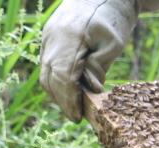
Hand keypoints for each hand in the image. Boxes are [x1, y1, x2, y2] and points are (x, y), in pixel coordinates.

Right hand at [40, 0, 137, 121]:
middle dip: (62, 101)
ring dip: (57, 94)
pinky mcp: (48, 38)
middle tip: (76, 118)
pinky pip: (47, 65)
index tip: (78, 116)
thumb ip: (99, 67)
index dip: (69, 99)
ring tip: (73, 107)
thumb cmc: (113, 18)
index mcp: (70, 36)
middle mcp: (53, 37)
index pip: (63, 76)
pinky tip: (68, 92)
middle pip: (50, 78)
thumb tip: (91, 90)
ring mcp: (47, 37)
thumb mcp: (114, 44)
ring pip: (45, 73)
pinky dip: (56, 81)